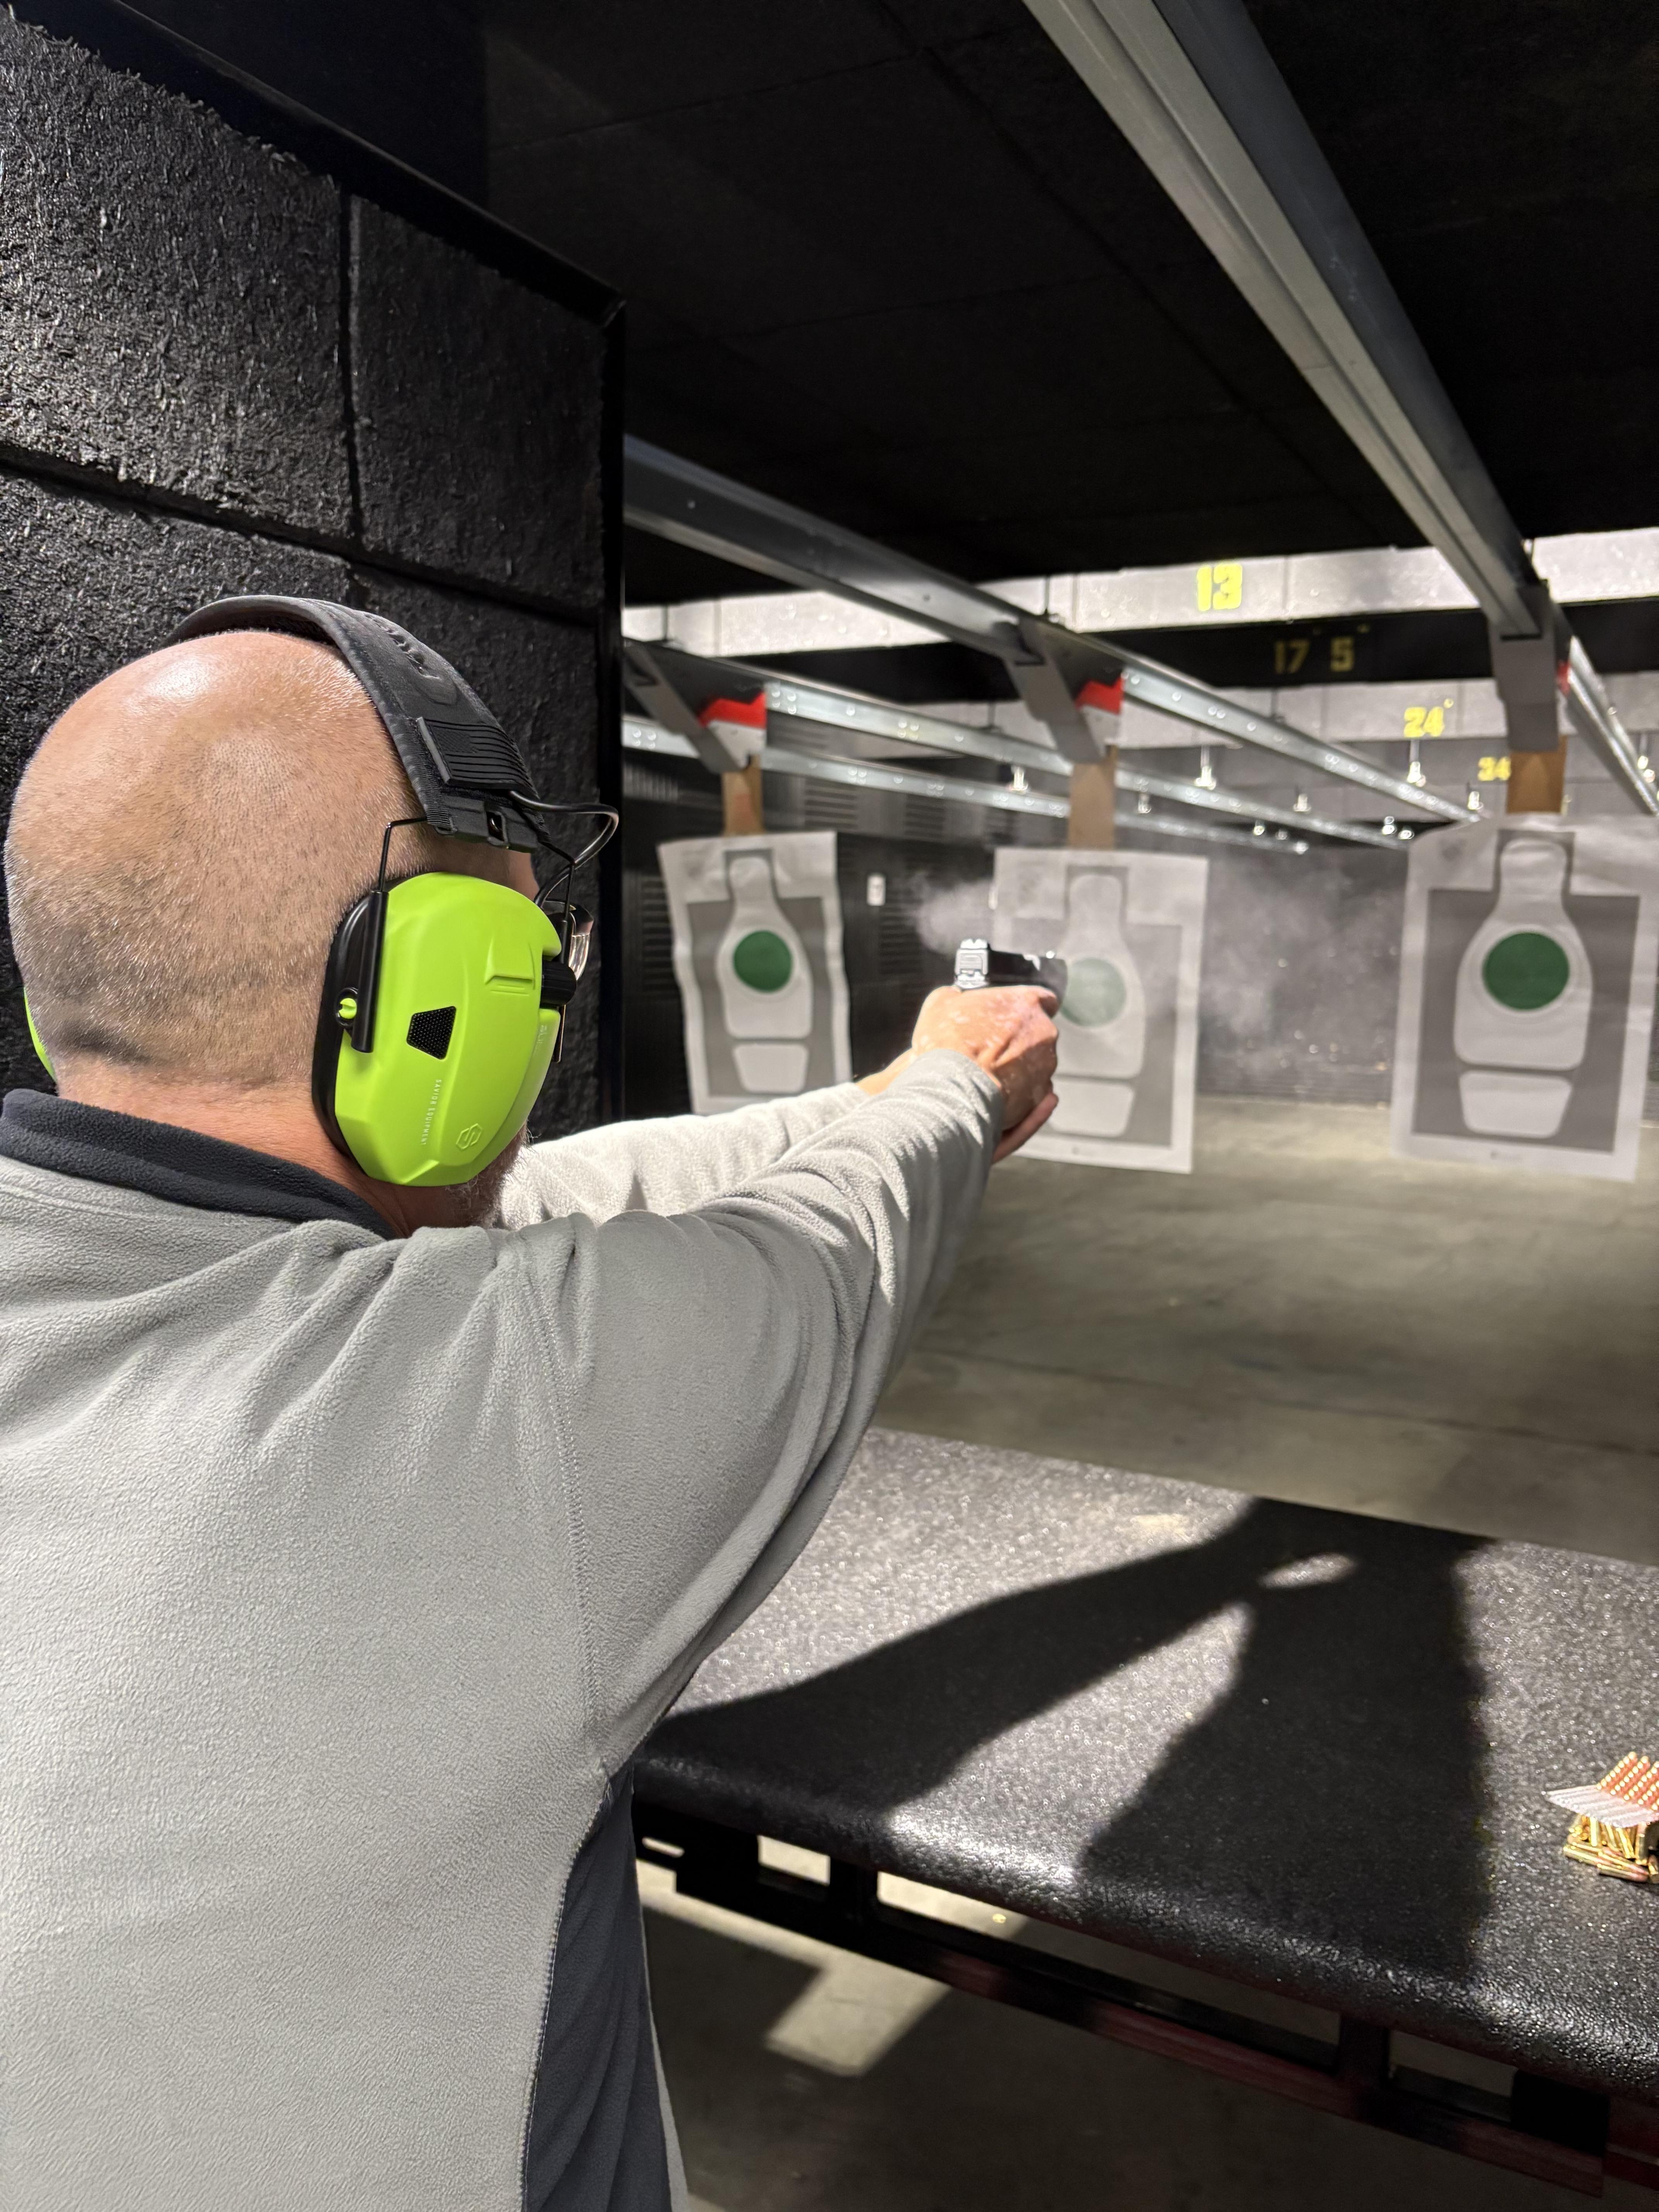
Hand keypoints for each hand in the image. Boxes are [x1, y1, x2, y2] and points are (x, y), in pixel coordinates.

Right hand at [909, 985, 1058, 1161]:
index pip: (1043, 999)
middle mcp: (1044, 1033)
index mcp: (1027, 1003)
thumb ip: (954, 996)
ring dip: (1020, 1069)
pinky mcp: (1038, 1096)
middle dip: (1020, 1041)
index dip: (1026, 1008)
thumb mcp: (940, 1005)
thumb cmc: (946, 1044)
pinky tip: (1003, 1095)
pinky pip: (1035, 1094)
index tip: (1014, 1015)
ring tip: (989, 1076)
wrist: (948, 1091)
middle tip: (991, 1048)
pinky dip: (1022, 1094)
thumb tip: (953, 997)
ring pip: (1037, 1066)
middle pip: (1039, 1035)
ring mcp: (1045, 1067)